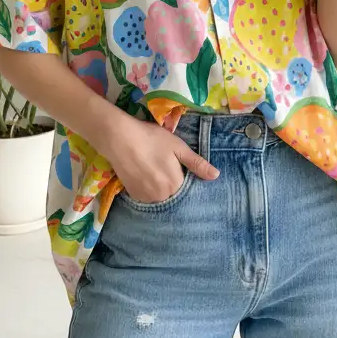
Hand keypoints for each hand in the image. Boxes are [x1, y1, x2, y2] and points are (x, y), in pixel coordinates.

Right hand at [102, 112, 218, 203]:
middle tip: (159, 161)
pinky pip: (147, 195)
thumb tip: (216, 176)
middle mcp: (162, 196)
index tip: (172, 161)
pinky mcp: (133, 196)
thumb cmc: (152, 139)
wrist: (120, 138)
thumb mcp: (178, 147)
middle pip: (172, 191)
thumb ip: (197, 163)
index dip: (180, 172)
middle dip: (170, 179)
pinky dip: (147, 187)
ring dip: (159, 185)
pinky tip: (142, 172)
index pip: (186, 184)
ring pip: (159, 194)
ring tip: (150, 166)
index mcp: (176, 184)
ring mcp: (146, 198)